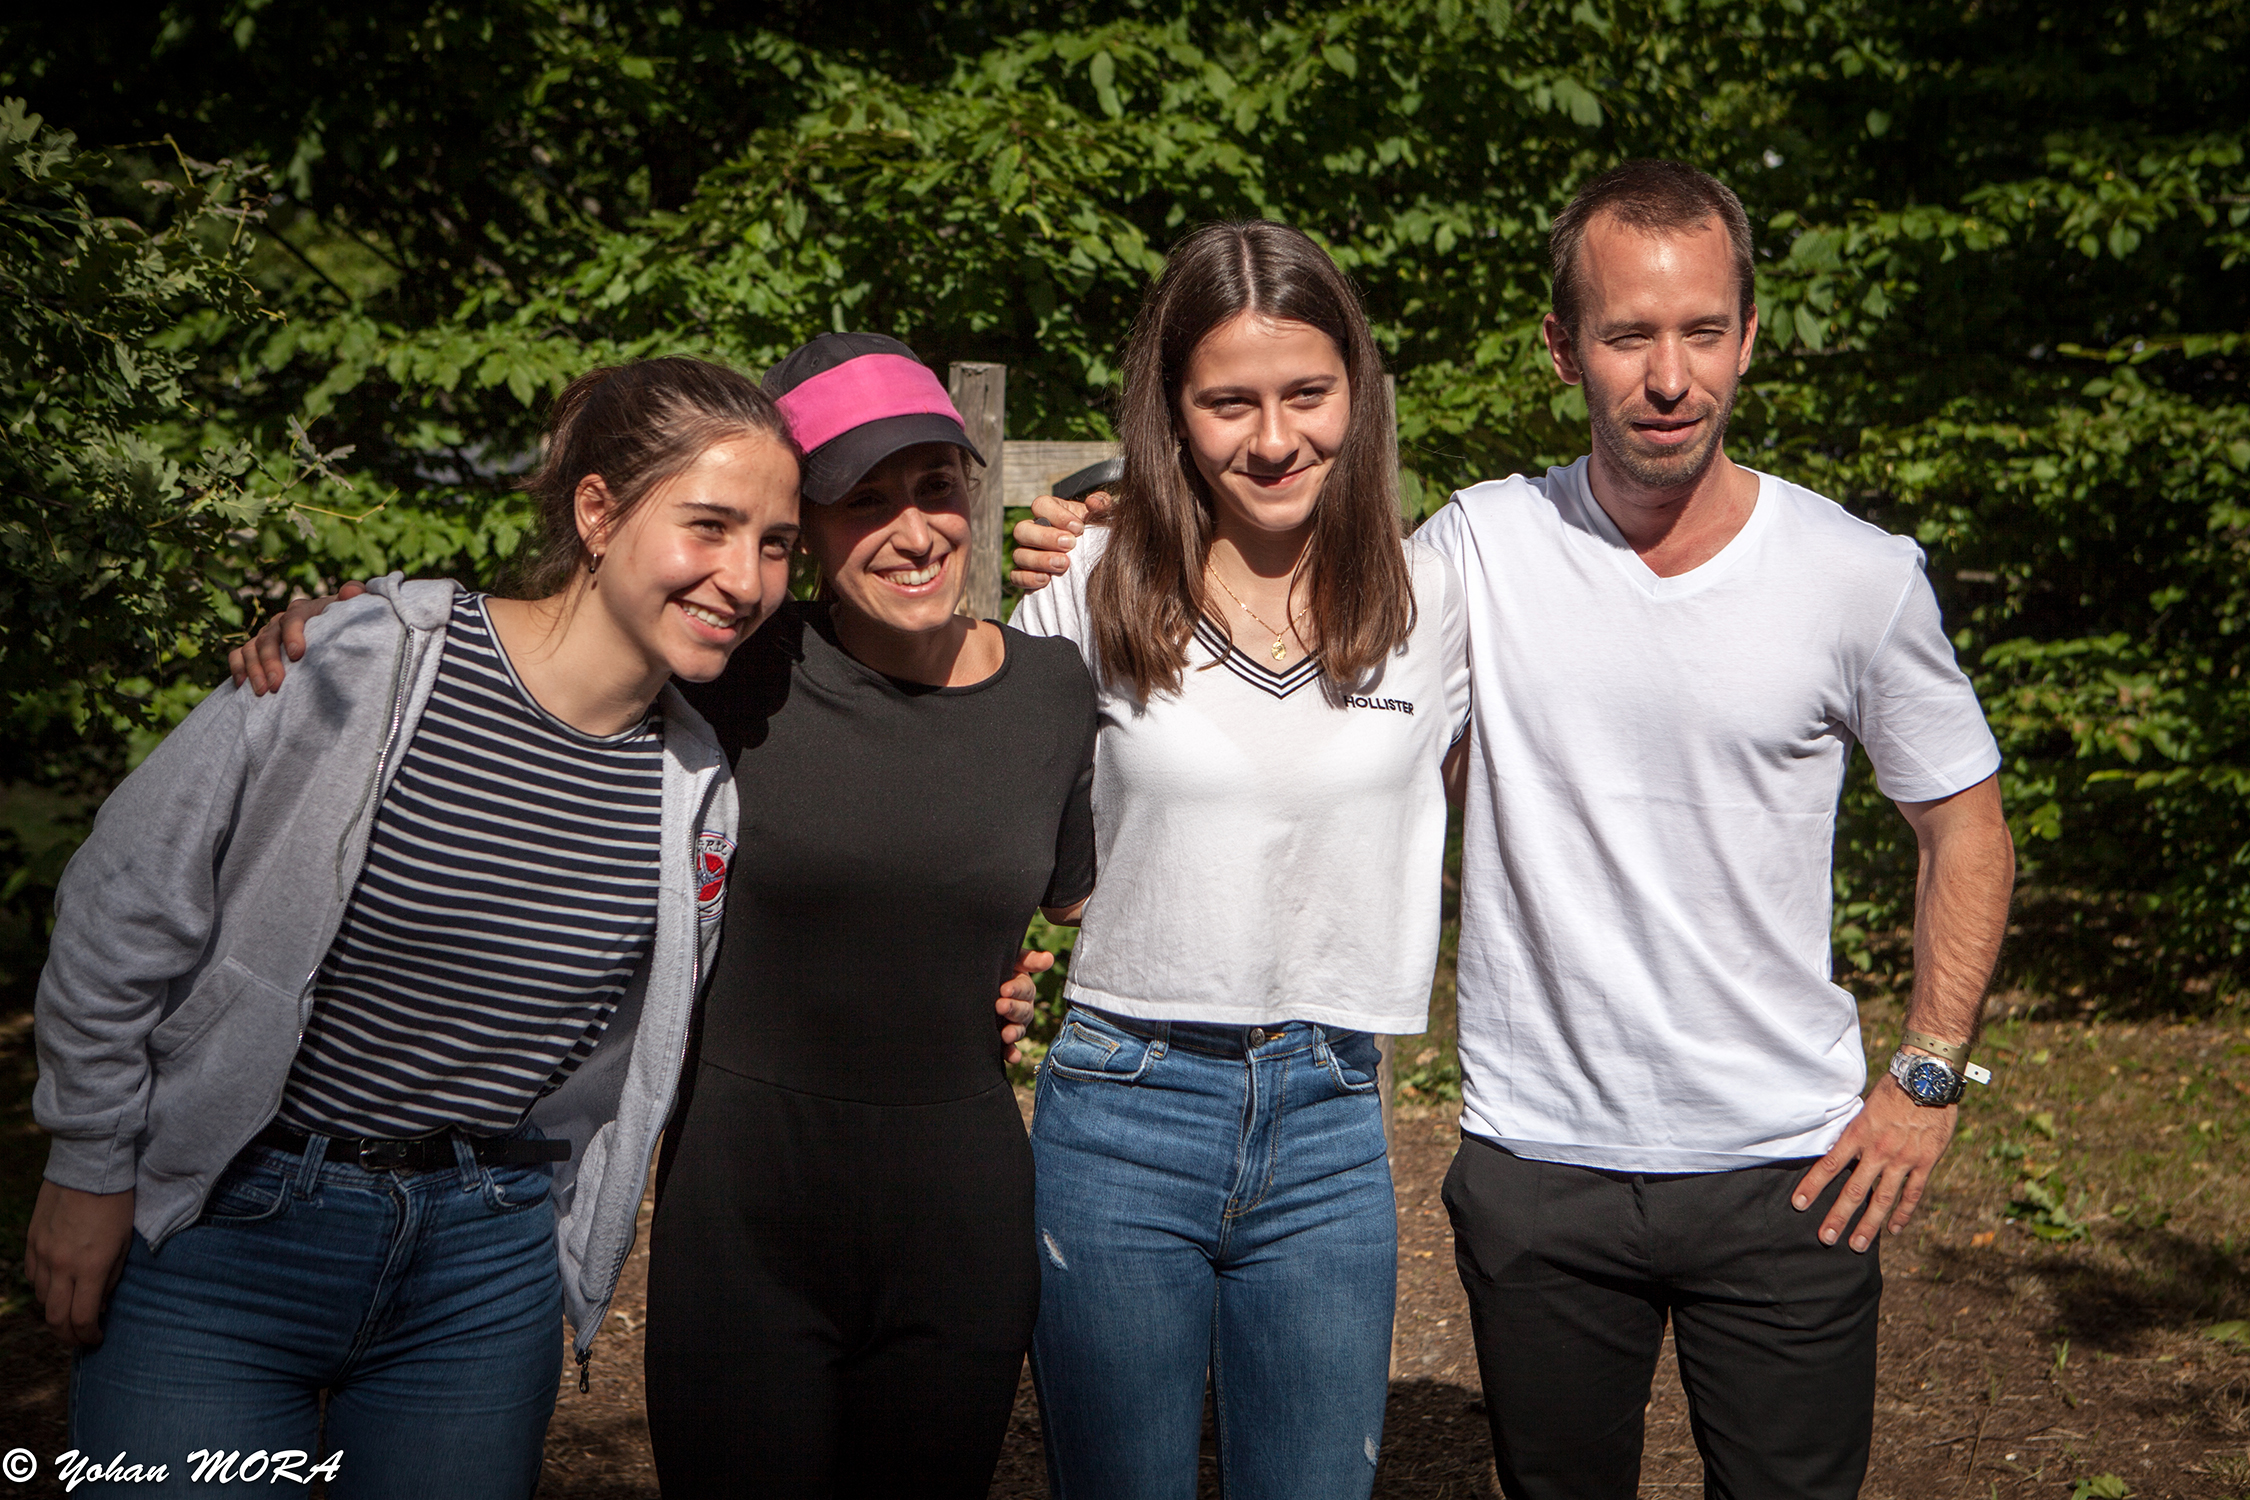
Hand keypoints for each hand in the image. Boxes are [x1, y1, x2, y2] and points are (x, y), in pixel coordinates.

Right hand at [25, 1181, 135, 1346]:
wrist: (89, 1167)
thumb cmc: (117, 1204)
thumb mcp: (124, 1243)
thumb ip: (111, 1279)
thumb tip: (99, 1306)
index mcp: (91, 1266)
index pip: (82, 1318)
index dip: (88, 1336)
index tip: (97, 1339)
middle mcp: (62, 1264)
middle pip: (55, 1317)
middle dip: (68, 1336)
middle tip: (80, 1339)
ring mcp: (42, 1253)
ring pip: (42, 1299)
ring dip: (56, 1311)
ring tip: (72, 1311)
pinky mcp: (32, 1241)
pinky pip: (34, 1277)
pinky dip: (45, 1288)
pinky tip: (59, 1285)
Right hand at [228, 581, 366, 694]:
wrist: (333, 635)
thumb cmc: (344, 624)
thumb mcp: (352, 611)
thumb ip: (355, 598)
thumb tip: (351, 592)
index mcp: (303, 610)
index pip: (293, 618)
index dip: (293, 634)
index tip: (297, 654)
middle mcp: (280, 621)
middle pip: (268, 637)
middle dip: (270, 661)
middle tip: (276, 683)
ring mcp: (266, 635)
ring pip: (251, 648)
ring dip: (254, 669)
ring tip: (263, 691)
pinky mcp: (255, 649)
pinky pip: (238, 655)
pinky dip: (238, 668)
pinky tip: (242, 686)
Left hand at [996, 948, 1054, 1065]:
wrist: (966, 984)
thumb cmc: (991, 969)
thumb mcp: (1009, 960)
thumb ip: (1028, 959)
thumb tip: (1049, 958)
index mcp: (1022, 988)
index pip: (1025, 989)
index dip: (1017, 990)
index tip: (1004, 989)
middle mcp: (1020, 1007)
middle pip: (1024, 1010)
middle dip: (1013, 1009)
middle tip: (1000, 1006)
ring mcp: (1012, 1024)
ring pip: (1019, 1029)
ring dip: (1014, 1032)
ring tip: (1006, 1034)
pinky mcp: (1002, 1040)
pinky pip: (1010, 1049)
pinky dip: (1012, 1053)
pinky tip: (1013, 1057)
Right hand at [1007, 491, 1108, 591]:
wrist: (1099, 562)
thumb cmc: (1097, 533)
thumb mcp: (1102, 517)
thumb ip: (1102, 504)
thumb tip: (1093, 503)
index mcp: (1050, 511)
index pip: (1040, 505)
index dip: (1056, 515)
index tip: (1078, 528)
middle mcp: (1033, 531)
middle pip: (1022, 530)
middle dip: (1045, 538)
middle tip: (1069, 545)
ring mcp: (1027, 553)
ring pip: (1018, 554)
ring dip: (1040, 560)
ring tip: (1063, 565)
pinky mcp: (1026, 575)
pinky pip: (1016, 577)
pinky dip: (1028, 578)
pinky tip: (1047, 580)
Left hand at [1792, 1075, 1956, 1251]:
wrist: (1928, 1079)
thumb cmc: (1893, 1089)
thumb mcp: (1865, 1107)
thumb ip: (1854, 1130)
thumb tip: (1838, 1147)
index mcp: (1859, 1134)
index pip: (1829, 1165)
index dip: (1812, 1186)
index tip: (1799, 1204)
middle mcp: (1878, 1151)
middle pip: (1854, 1190)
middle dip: (1838, 1216)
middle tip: (1826, 1237)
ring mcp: (1903, 1159)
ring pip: (1882, 1199)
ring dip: (1869, 1224)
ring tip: (1858, 1244)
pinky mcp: (1925, 1162)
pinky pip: (1912, 1194)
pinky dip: (1903, 1214)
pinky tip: (1894, 1230)